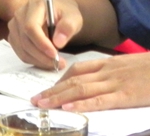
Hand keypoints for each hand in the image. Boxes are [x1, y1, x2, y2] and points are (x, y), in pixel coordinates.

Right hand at [8, 0, 86, 70]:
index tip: (55, 55)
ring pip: (22, 49)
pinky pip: (20, 52)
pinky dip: (33, 60)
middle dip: (42, 56)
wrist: (58, 13)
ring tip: (56, 63)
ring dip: (38, 60)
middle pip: (25, 40)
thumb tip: (58, 43)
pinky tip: (46, 61)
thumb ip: (68, 27)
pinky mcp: (14, 36)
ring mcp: (14, 25)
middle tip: (60, 63)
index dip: (41, 43)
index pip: (30, 27)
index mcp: (33, 6)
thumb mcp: (73, 18)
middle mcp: (19, 14)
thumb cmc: (65, 14)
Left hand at [31, 53, 149, 111]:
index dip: (61, 79)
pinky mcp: (127, 95)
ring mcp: (117, 82)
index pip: (79, 69)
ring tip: (42, 104)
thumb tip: (108, 85)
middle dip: (53, 90)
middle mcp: (109, 71)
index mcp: (111, 64)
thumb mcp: (134, 67)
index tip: (49, 87)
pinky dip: (82, 104)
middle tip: (36, 99)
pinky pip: (100, 100)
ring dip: (58, 97)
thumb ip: (119, 73)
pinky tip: (68, 108)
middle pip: (73, 80)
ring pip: (80, 89)